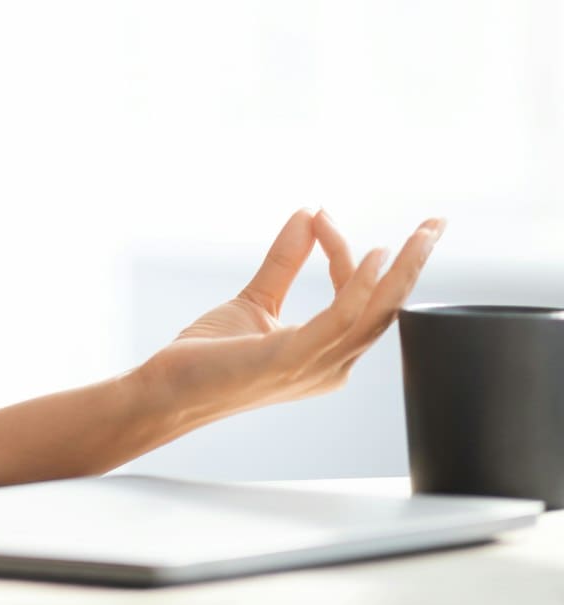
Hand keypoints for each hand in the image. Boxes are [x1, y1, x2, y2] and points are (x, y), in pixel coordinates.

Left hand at [139, 208, 444, 427]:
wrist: (167, 391)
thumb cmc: (208, 358)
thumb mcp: (256, 300)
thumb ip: (284, 262)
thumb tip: (308, 214)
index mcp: (326, 353)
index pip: (356, 297)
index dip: (345, 253)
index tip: (319, 216)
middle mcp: (331, 364)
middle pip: (387, 310)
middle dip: (415, 266)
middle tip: (436, 223)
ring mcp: (317, 365)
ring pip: (376, 314)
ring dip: (402, 270)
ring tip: (423, 232)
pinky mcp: (292, 358)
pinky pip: (342, 321)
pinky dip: (362, 287)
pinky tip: (375, 256)